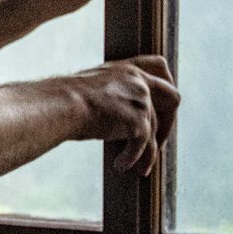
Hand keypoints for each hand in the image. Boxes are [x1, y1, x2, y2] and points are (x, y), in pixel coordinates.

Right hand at [65, 55, 179, 175]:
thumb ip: (110, 94)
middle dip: (168, 124)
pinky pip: (144, 145)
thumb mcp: (91, 89)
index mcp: (125, 69)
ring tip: (139, 168)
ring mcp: (140, 99)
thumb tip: (112, 116)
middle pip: (172, 98)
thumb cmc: (63, 101)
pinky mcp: (138, 121)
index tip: (162, 105)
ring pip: (155, 129)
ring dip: (149, 152)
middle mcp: (138, 80)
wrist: (60, 106)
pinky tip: (120, 166)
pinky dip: (133, 158)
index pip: (159, 65)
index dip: (167, 83)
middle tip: (157, 143)